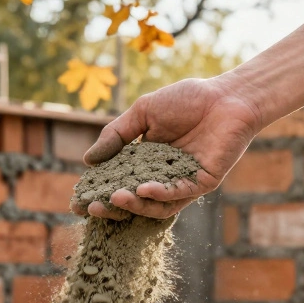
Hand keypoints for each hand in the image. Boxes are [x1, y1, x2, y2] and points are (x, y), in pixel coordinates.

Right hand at [75, 74, 265, 219]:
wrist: (227, 95)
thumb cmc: (187, 99)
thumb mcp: (143, 113)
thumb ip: (117, 135)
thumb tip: (89, 160)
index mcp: (145, 162)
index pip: (117, 183)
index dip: (97, 193)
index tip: (76, 201)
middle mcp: (162, 177)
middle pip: (132, 200)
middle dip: (111, 207)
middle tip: (91, 207)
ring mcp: (182, 183)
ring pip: (154, 205)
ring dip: (133, 204)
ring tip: (115, 197)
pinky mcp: (202, 183)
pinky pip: (178, 195)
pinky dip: (160, 194)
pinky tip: (143, 189)